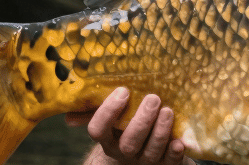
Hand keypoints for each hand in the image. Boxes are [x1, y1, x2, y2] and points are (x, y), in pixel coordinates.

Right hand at [65, 88, 189, 164]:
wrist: (144, 154)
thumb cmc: (126, 127)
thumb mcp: (112, 119)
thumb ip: (94, 112)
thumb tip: (69, 115)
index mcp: (108, 138)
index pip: (98, 130)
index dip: (108, 112)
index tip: (123, 91)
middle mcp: (125, 151)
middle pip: (129, 142)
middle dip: (141, 120)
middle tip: (153, 98)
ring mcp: (145, 160)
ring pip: (151, 151)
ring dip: (160, 131)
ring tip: (168, 111)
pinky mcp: (166, 164)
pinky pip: (170, 162)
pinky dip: (175, 152)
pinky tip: (179, 141)